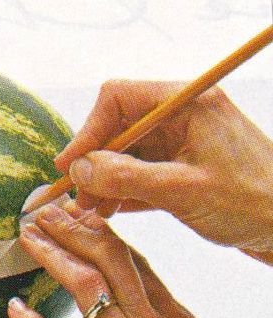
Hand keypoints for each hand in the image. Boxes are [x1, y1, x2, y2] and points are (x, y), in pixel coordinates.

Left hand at [8, 201, 271, 317]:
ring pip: (84, 284)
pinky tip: (14, 307)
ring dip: (53, 255)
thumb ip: (166, 313)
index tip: (80, 213)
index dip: (100, 230)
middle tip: (46, 212)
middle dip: (72, 229)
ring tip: (29, 237)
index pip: (129, 257)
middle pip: (105, 257)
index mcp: (167, 310)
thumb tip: (149, 292)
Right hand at [53, 80, 272, 263]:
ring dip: (105, 179)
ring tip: (92, 208)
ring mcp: (182, 142)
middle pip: (118, 127)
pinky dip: (122, 189)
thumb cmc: (255, 202)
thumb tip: (81, 169)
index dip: (88, 130)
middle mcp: (182, 116)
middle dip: (95, 161)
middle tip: (78, 194)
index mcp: (187, 104)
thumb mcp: (183, 189)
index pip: (118, 98)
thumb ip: (127, 177)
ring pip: (126, 151)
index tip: (70, 165)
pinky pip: (140, 171)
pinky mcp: (183, 166)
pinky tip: (110, 210)